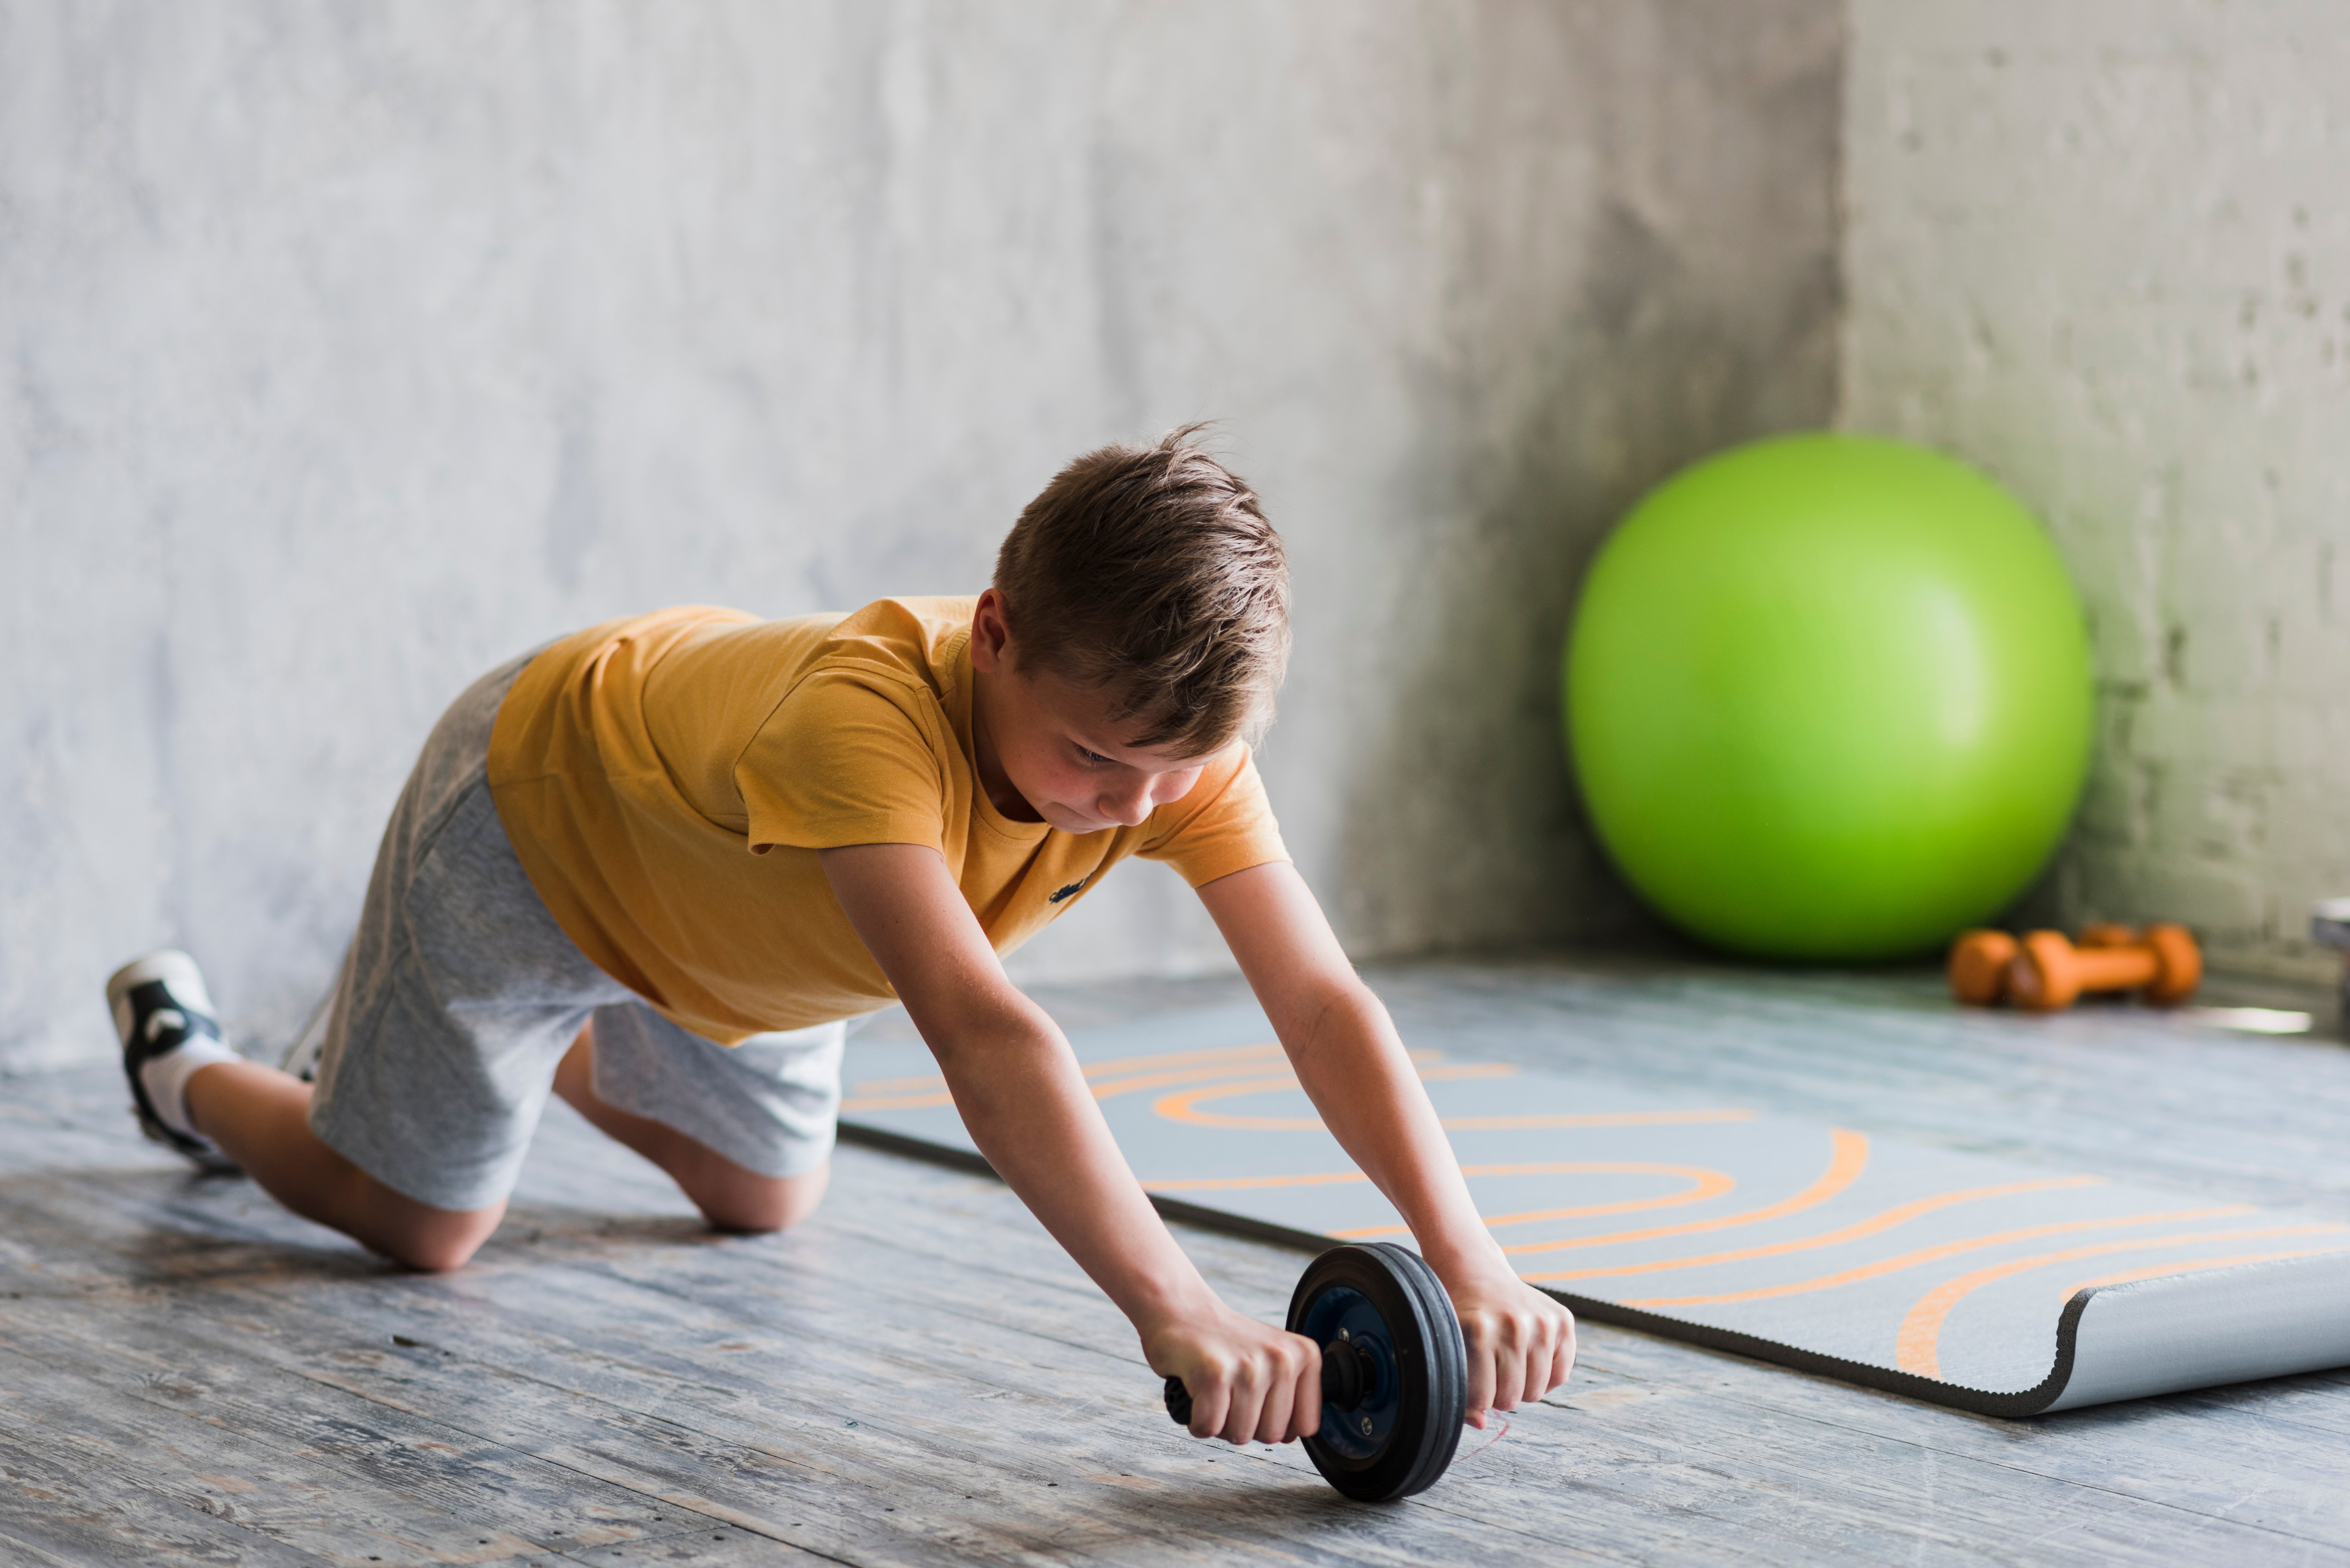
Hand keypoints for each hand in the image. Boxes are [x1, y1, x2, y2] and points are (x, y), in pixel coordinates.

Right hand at [1146, 1302, 1323, 1445]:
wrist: (1182, 1310)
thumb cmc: (1225, 1341)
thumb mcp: (1274, 1359)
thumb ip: (1291, 1395)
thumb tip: (1292, 1436)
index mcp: (1303, 1355)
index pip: (1306, 1425)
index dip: (1276, 1425)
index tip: (1258, 1402)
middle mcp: (1282, 1358)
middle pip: (1271, 1435)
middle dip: (1245, 1426)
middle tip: (1230, 1394)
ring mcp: (1249, 1366)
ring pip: (1240, 1435)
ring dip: (1220, 1424)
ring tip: (1214, 1392)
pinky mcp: (1214, 1374)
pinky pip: (1209, 1427)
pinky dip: (1197, 1421)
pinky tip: (1197, 1395)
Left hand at [1444, 1263, 1576, 1427]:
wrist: (1474, 1270)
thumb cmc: (1458, 1314)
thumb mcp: (1448, 1347)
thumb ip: (1460, 1390)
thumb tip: (1482, 1424)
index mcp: (1479, 1332)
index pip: (1483, 1399)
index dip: (1476, 1399)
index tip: (1472, 1382)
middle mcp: (1514, 1325)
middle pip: (1512, 1399)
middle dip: (1499, 1394)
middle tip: (1490, 1372)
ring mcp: (1542, 1321)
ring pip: (1537, 1391)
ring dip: (1522, 1387)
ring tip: (1507, 1365)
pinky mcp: (1563, 1319)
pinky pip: (1561, 1375)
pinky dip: (1545, 1376)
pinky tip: (1528, 1357)